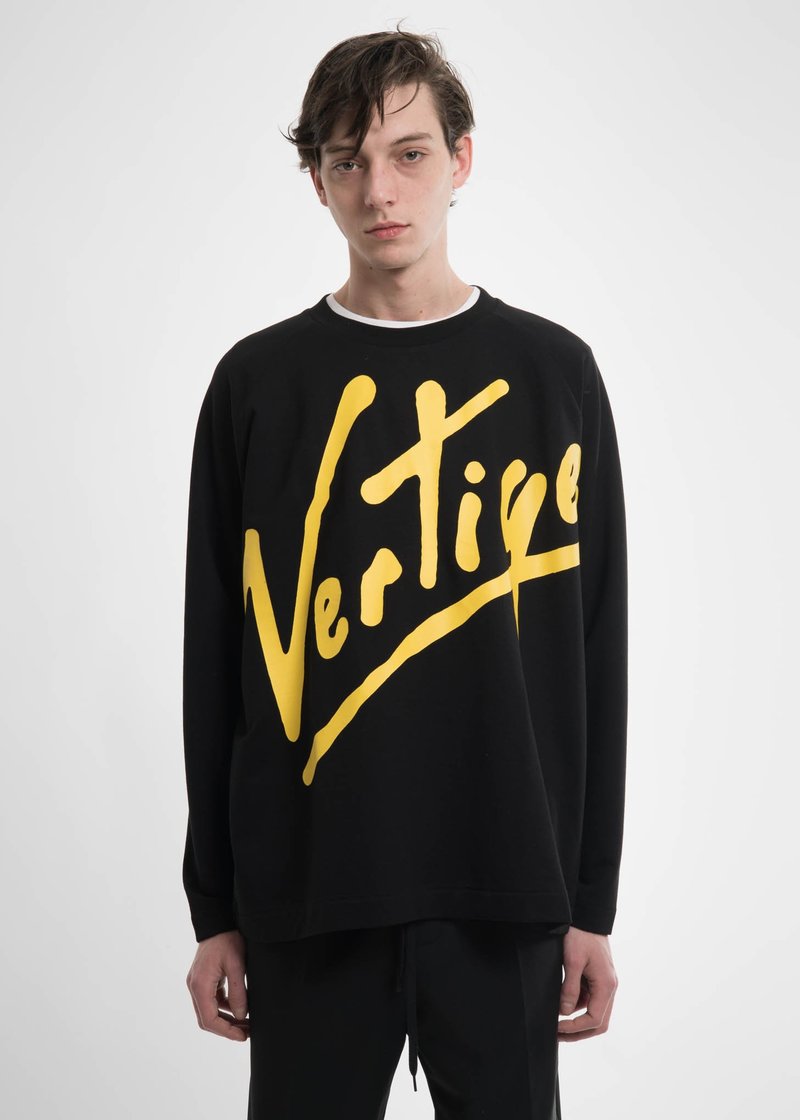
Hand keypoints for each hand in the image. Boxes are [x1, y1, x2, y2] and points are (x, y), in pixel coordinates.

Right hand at [186, 929, 249, 1041]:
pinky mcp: (203, 979)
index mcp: (200, 985)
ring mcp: (197, 983)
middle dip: (227, 1028)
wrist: (218, 920)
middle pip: (207, 1018)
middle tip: (247, 1032)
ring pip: (209, 1010)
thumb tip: (241, 1015)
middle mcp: (194, 986)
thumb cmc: (227, 939)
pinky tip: (240, 1007)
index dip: (226, 1031)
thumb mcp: (237, 965)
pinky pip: (212, 1000)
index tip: (242, 1036)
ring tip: (247, 1022)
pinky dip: (224, 1007)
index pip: (209, 1019)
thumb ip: (238, 992)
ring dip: (226, 1019)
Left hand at [557, 926, 617, 1041]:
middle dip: (578, 1032)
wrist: (587, 916)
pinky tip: (560, 1006)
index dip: (575, 1028)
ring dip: (577, 1022)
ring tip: (555, 1024)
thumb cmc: (580, 935)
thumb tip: (565, 1013)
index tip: (557, 1027)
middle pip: (599, 1022)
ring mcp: (604, 984)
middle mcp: (609, 988)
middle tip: (557, 1035)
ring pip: (594, 1013)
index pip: (594, 1020)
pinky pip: (589, 1000)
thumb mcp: (572, 961)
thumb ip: (570, 988)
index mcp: (606, 986)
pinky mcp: (596, 979)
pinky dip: (576, 1007)